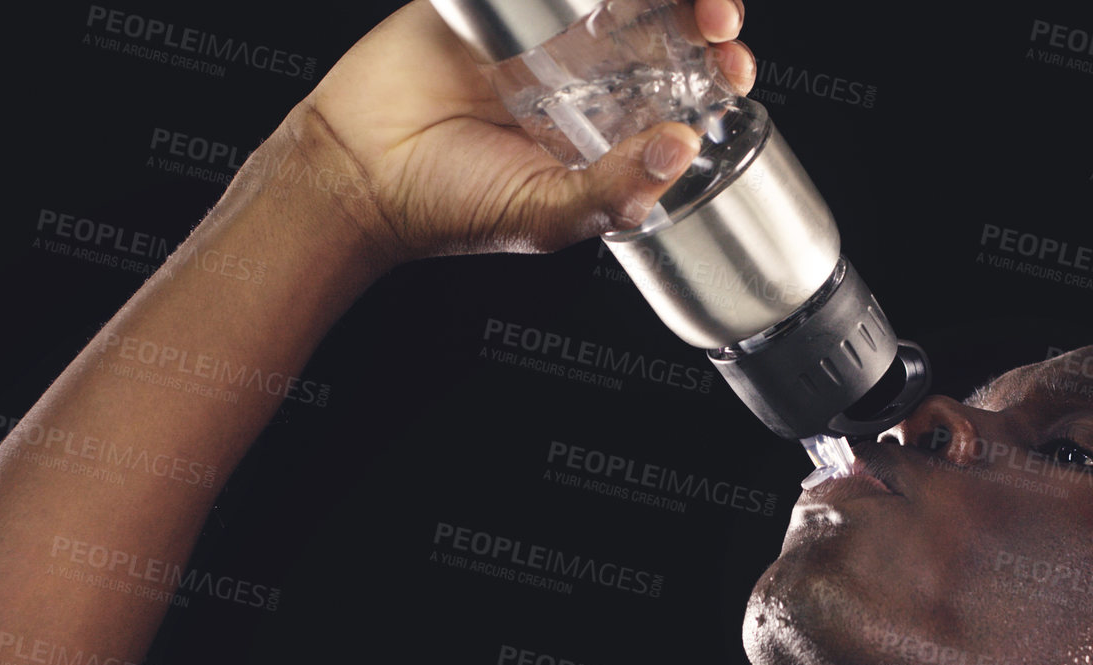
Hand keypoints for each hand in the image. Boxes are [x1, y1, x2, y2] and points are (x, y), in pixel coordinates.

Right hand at [300, 0, 756, 265]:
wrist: (358, 175)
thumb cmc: (451, 207)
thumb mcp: (548, 216)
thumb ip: (616, 191)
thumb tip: (680, 146)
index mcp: (607, 119)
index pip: (683, 79)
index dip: (718, 66)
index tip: (734, 68)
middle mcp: (580, 65)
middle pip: (663, 14)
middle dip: (703, 9)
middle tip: (717, 20)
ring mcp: (536, 22)